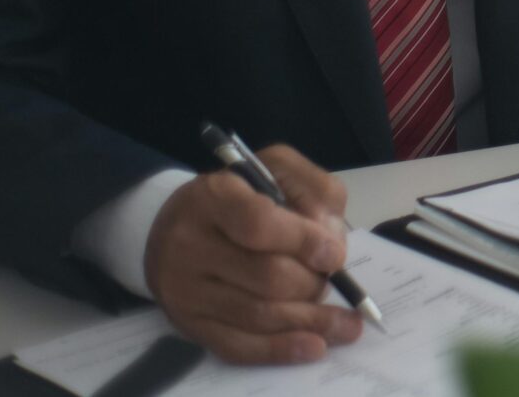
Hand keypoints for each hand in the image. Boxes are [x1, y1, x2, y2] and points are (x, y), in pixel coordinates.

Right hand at [144, 146, 361, 365]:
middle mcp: (191, 245)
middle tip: (329, 279)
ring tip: (344, 322)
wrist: (174, 228)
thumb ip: (315, 191)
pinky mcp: (189, 324)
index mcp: (215, 196)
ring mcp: (186, 290)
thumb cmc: (241, 195)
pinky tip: (315, 346)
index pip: (258, 225)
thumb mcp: (278, 170)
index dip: (304, 242)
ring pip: (258, 314)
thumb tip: (331, 240)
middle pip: (266, 277)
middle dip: (312, 283)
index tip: (334, 255)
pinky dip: (281, 349)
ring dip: (309, 320)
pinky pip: (238, 345)